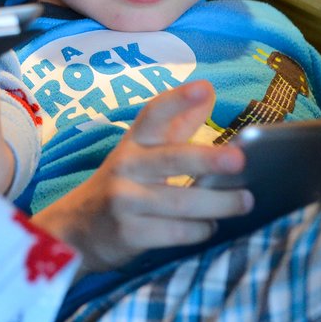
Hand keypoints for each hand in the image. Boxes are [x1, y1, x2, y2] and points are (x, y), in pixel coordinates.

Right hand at [31, 79, 252, 275]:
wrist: (76, 229)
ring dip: (217, 204)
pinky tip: (211, 227)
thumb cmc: (121, 185)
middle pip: (171, 159)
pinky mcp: (128, 233)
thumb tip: (209, 91)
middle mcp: (126, 167)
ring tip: (244, 202)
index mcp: (133, 143)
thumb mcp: (141, 152)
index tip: (203, 88)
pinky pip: (173, 232)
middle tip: (239, 159)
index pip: (153, 115)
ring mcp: (124, 201)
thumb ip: (176, 125)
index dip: (177, 101)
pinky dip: (198, 231)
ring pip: (179, 201)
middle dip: (207, 159)